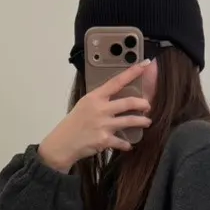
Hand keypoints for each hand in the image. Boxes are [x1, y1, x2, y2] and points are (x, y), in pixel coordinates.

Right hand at [38, 65, 152, 172]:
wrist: (62, 143)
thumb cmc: (74, 123)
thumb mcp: (84, 104)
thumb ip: (100, 100)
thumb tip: (116, 96)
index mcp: (95, 97)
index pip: (116, 81)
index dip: (132, 72)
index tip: (144, 64)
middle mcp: (100, 109)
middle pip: (128, 102)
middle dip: (143, 104)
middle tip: (147, 105)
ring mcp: (103, 125)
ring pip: (130, 121)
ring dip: (142, 122)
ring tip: (147, 122)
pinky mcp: (104, 140)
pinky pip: (122, 142)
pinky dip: (127, 144)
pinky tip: (128, 145)